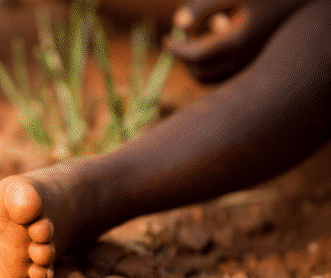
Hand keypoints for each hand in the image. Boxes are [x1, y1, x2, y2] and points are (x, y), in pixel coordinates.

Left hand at [164, 0, 311, 81]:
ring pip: (212, 76)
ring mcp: (250, 65)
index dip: (176, 49)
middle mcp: (244, 61)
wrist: (304, 2)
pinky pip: (226, 72)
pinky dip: (214, 58)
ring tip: (205, 27)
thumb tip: (177, 22)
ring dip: (199, 59)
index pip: (195, 57)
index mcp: (237, 44)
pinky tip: (223, 24)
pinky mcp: (255, 64)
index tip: (165, 39)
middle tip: (182, 35)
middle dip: (185, 57)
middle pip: (200, 73)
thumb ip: (204, 6)